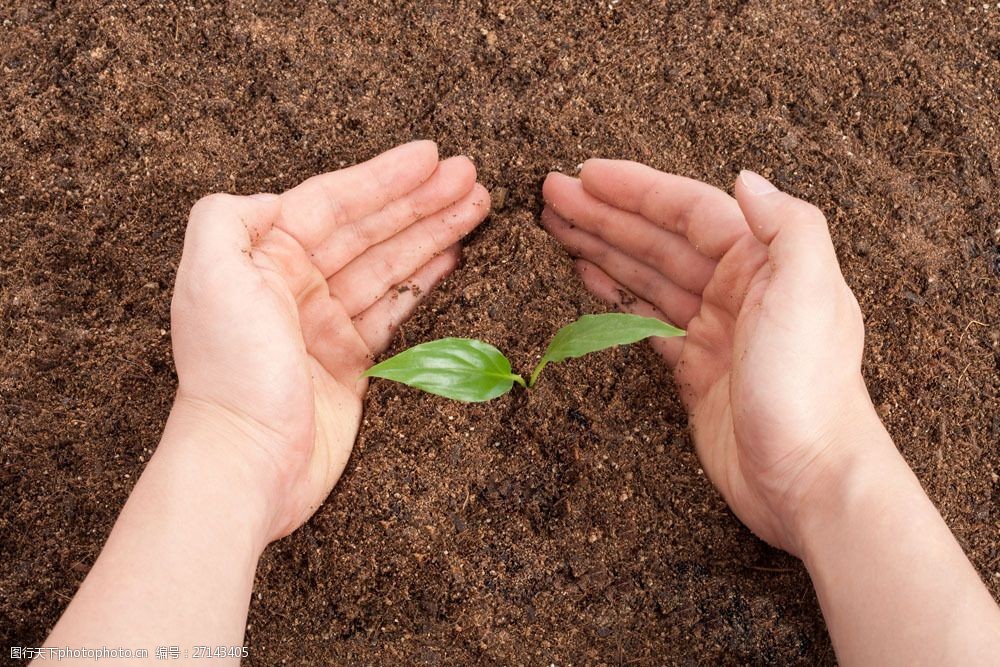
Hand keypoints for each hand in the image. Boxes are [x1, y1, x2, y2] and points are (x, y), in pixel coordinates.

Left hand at [169, 141, 489, 541]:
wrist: (248, 462)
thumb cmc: (232, 371)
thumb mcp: (210, 277)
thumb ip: (227, 219)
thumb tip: (273, 198)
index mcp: (266, 259)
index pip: (333, 203)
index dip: (383, 177)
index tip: (430, 155)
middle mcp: (297, 287)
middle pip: (370, 229)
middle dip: (420, 200)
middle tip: (471, 176)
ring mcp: (327, 326)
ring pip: (390, 265)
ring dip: (433, 234)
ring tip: (477, 206)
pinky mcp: (353, 364)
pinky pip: (396, 312)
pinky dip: (425, 283)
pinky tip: (455, 260)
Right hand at [541, 163, 882, 553]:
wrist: (808, 478)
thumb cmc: (808, 386)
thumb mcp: (809, 292)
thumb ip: (788, 226)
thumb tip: (747, 178)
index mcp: (763, 263)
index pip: (689, 211)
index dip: (636, 190)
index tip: (586, 176)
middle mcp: (738, 290)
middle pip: (659, 239)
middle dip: (605, 214)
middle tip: (552, 195)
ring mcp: (713, 331)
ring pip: (647, 277)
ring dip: (603, 249)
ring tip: (557, 229)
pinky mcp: (695, 371)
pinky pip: (644, 322)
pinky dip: (615, 298)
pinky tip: (588, 279)